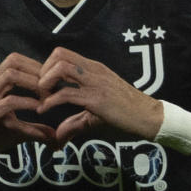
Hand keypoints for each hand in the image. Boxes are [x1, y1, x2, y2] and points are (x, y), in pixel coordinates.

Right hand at [0, 53, 56, 162]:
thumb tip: (55, 137)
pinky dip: (26, 103)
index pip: (15, 60)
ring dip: (33, 82)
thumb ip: (32, 129)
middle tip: (54, 85)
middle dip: (38, 70)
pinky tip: (38, 109)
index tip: (53, 80)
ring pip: (10, 75)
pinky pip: (8, 102)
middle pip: (14, 61)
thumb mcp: (11, 129)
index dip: (37, 65)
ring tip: (47, 96)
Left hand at [37, 47, 162, 145]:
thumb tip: (58, 137)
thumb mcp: (97, 112)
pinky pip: (68, 93)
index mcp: (94, 69)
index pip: (63, 54)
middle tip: (41, 90)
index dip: (47, 67)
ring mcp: (96, 83)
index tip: (44, 86)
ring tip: (42, 97)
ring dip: (45, 82)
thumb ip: (75, 121)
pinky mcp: (97, 99)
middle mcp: (94, 71)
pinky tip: (45, 110)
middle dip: (43, 71)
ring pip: (62, 68)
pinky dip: (51, 101)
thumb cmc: (126, 114)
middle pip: (59, 54)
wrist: (149, 118)